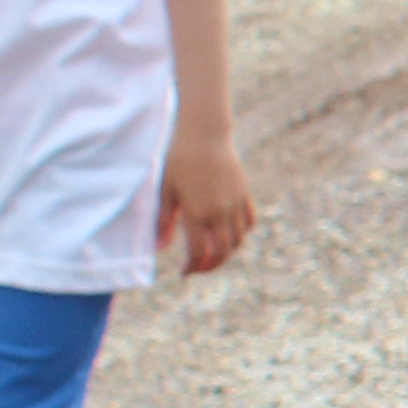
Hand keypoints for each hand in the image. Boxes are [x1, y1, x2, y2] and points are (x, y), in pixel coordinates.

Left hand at [160, 137, 257, 275]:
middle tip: (198, 269)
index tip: (184, 272)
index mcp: (198, 213)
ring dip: (226, 253)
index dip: (192, 267)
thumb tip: (160, 248)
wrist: (204, 135)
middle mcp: (220, 212)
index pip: (200, 252)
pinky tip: (228, 234)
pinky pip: (247, 222)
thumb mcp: (164, 191)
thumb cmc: (177, 161)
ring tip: (212, 254)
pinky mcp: (244, 194)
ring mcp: (235, 204)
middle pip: (222, 252)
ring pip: (238, 240)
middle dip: (211, 266)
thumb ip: (163, 221)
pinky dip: (240, 234)